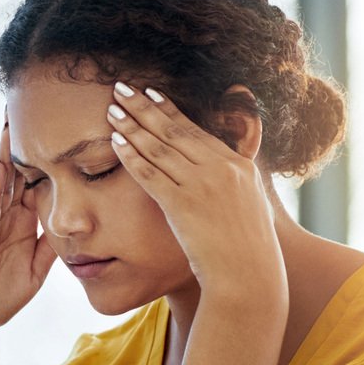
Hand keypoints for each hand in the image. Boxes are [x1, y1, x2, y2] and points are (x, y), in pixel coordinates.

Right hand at [0, 122, 57, 339]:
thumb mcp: (34, 274)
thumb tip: (71, 231)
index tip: (66, 135)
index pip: (40, 186)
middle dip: (28, 143)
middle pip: (21, 171)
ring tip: (13, 120)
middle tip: (38, 108)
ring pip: (3, 180)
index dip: (52, 161)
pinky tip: (3, 166)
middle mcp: (7, 217)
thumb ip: (49, 250)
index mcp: (22, 225)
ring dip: (8, 151)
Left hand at [106, 82, 284, 309]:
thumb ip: (237, 183)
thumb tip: (229, 172)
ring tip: (112, 109)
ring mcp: (203, 185)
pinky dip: (132, 156)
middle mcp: (221, 169)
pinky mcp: (184, 205)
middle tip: (122, 87)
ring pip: (160, 148)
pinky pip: (151, 175)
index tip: (150, 93)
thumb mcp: (252, 207)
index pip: (196, 131)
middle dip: (144, 107)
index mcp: (238, 166)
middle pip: (175, 131)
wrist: (249, 277)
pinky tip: (115, 142)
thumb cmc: (248, 251)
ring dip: (133, 126)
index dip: (169, 110)